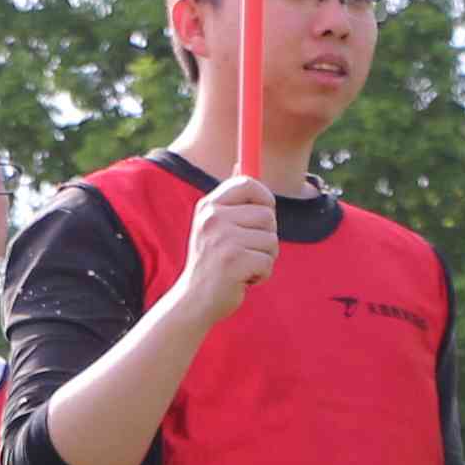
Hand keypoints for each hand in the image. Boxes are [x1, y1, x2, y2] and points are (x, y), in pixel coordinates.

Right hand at [176, 171, 281, 314]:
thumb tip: (240, 164)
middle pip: (267, 214)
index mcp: (209, 206)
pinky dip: (261, 275)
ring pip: (271, 240)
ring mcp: (222, 239)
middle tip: (246, 251)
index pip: (248, 183)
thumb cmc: (210, 262)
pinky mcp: (233, 261)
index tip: (264, 213)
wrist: (193, 301)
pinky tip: (242, 279)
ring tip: (243, 266)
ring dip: (265, 258)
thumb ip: (230, 198)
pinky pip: (267, 262)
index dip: (265, 197)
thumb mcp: (214, 225)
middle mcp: (213, 218)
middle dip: (266, 236)